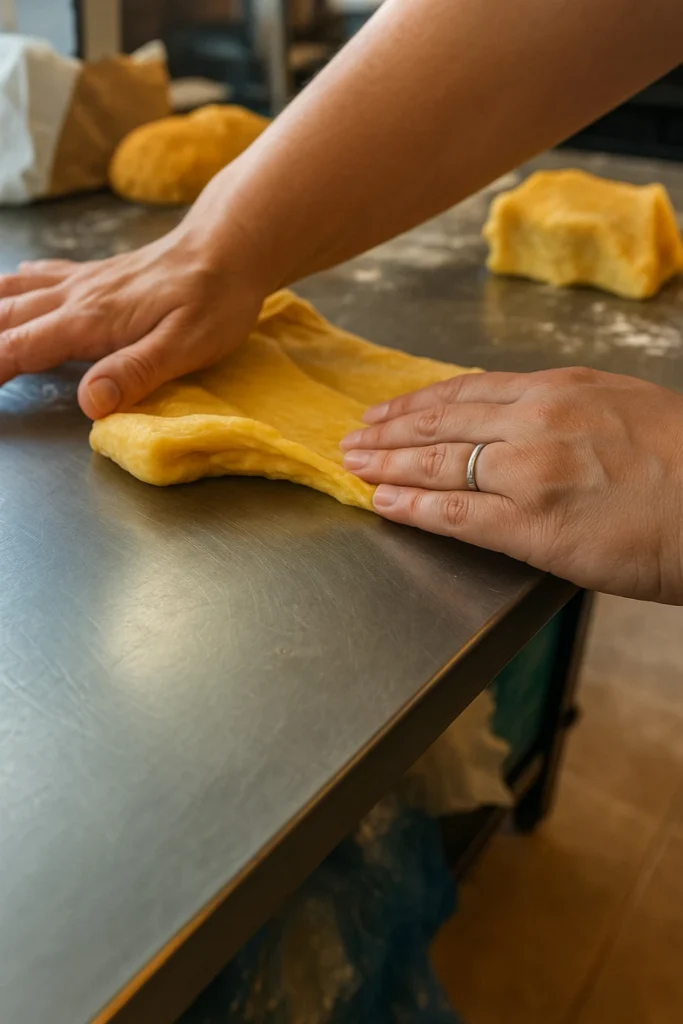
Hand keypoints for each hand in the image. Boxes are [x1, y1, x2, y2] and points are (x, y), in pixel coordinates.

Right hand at [0, 199, 268, 418]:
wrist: (230, 247)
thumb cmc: (215, 301)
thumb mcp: (186, 346)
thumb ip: (136, 372)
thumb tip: (91, 403)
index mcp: (90, 321)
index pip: (21, 349)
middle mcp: (75, 297)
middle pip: (5, 320)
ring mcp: (82, 283)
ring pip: (14, 294)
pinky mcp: (95, 276)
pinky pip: (37, 278)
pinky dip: (9, 286)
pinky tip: (5, 287)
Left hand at [341, 368, 682, 603]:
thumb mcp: (623, 406)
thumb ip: (567, 410)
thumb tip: (526, 421)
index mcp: (559, 389)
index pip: (467, 391)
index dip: (418, 402)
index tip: (388, 409)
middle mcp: (536, 421)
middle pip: (442, 421)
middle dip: (390, 431)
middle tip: (354, 437)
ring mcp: (529, 472)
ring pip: (438, 463)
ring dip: (387, 465)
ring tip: (354, 466)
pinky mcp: (533, 525)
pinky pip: (454, 514)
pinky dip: (412, 508)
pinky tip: (382, 504)